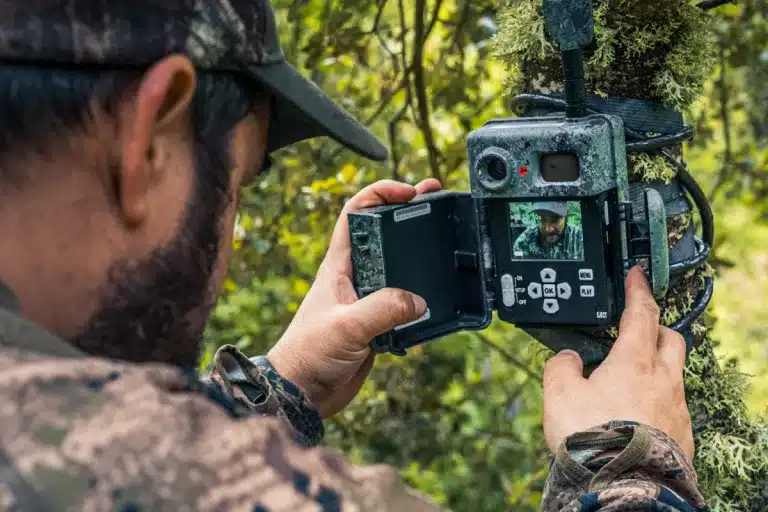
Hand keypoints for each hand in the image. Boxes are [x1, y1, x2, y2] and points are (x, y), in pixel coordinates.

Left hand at [267, 178, 441, 418]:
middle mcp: (354, 277)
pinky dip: (422, 299)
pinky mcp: (377, 324)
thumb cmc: (308, 353)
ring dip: (419, 256)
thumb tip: (419, 301)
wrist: (301, 392)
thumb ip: (384, 309)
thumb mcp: (347, 325)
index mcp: (340, 265)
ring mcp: (367, 300)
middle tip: (436, 199)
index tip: (409, 192)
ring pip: (398, 269)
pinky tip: (440, 298)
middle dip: (408, 214)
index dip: (380, 194)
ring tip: (446, 241)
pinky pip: (404, 304)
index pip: (356, 213)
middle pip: (383, 234)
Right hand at [542, 266, 694, 460]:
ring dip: (655, 367)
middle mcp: (662, 379)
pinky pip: (673, 406)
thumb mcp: (559, 394)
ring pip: (673, 373)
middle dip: (656, 327)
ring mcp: (676, 408)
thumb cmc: (592, 436)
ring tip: (629, 377)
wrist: (623, 484)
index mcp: (634, 361)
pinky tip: (637, 412)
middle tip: (637, 327)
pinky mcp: (682, 435)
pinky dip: (656, 399)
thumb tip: (568, 358)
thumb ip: (561, 367)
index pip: (641, 313)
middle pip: (670, 339)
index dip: (638, 290)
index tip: (637, 275)